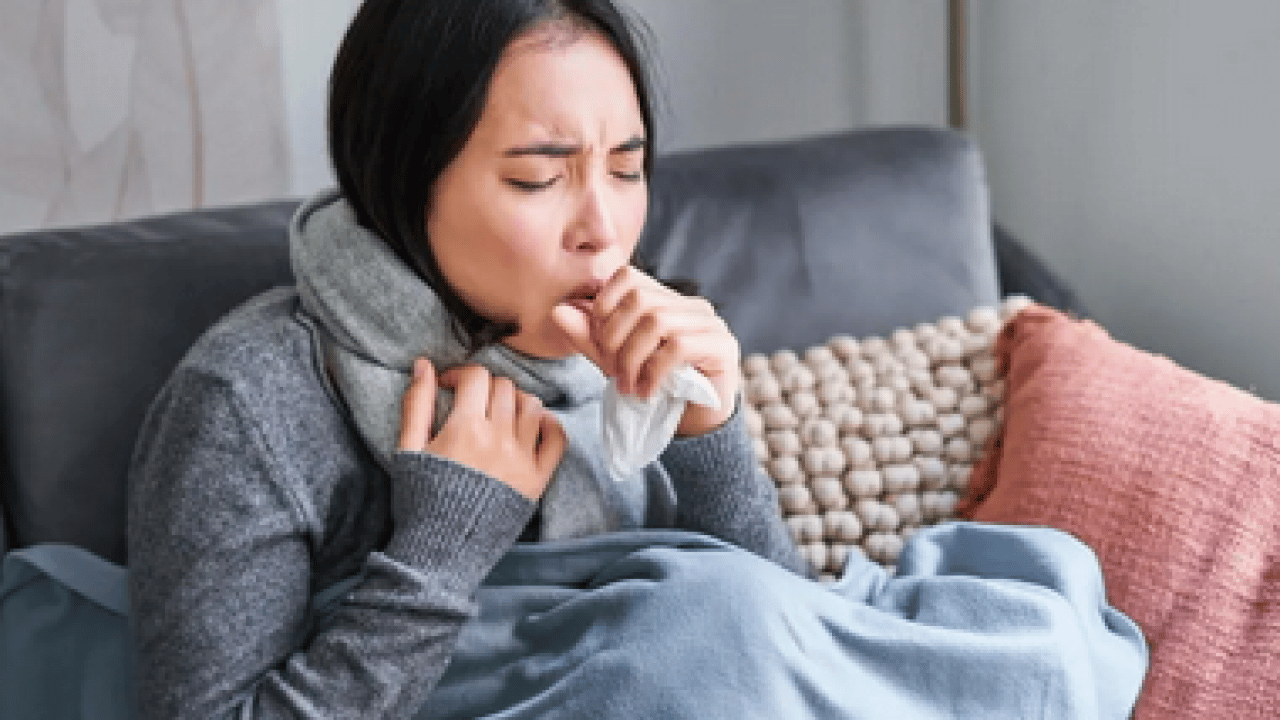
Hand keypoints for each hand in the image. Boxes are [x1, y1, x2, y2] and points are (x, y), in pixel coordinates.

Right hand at [397, 358, 565, 499]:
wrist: (441, 552)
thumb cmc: (420, 502)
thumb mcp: (408, 450)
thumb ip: (417, 404)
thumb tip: (424, 364)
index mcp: (465, 429)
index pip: (476, 377)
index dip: (459, 374)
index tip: (449, 386)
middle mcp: (499, 440)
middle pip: (504, 388)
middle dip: (485, 387)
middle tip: (472, 401)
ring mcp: (522, 460)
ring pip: (532, 406)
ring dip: (515, 400)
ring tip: (499, 412)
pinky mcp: (537, 480)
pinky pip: (557, 440)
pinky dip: (549, 424)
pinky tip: (534, 424)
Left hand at [550, 266, 740, 436]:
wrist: (694, 426)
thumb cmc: (656, 388)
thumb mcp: (615, 361)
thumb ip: (589, 338)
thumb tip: (558, 311)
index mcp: (666, 300)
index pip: (628, 276)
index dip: (605, 304)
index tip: (599, 342)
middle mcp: (691, 305)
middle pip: (640, 299)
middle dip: (615, 337)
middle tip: (611, 370)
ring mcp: (711, 323)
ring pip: (657, 321)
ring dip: (632, 358)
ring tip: (628, 386)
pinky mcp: (723, 346)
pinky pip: (678, 347)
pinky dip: (654, 372)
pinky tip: (647, 392)